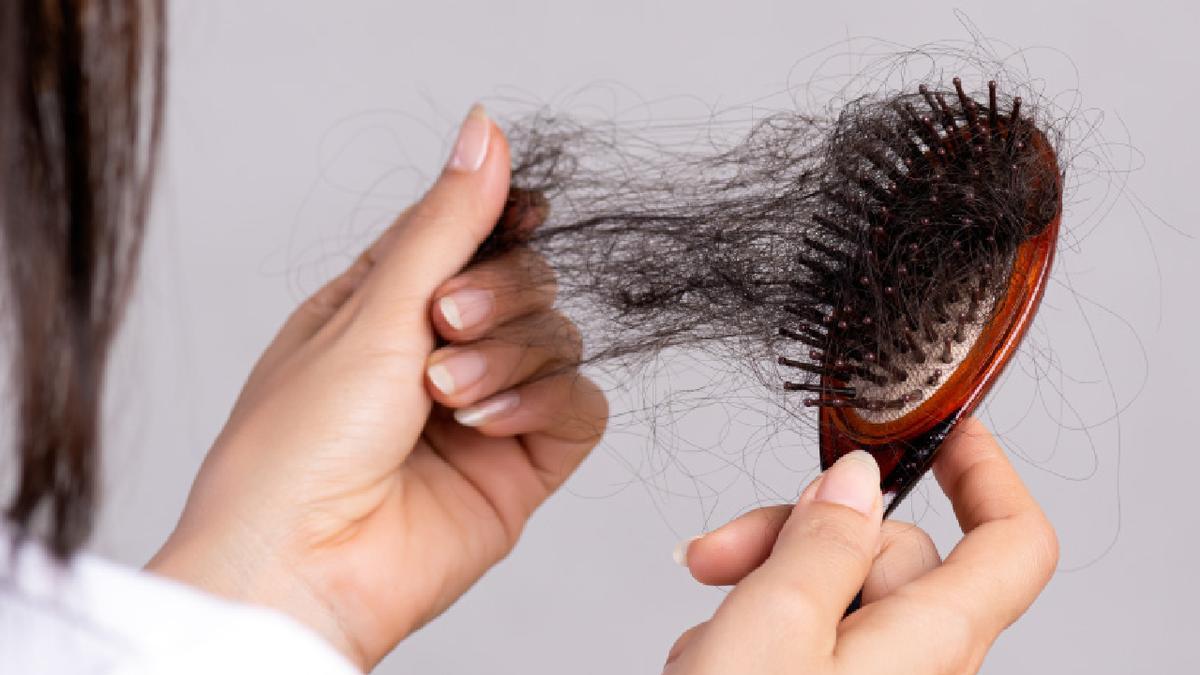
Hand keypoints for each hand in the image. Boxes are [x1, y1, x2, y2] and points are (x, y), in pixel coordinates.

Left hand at [147, 106, 606, 669]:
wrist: (302, 564)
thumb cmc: (298, 444)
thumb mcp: (373, 310)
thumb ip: (447, 224)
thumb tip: (483, 129)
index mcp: (386, 305)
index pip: (469, 235)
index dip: (501, 218)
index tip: (522, 210)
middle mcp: (439, 352)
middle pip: (526, 283)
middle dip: (498, 294)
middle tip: (443, 321)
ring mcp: (484, 410)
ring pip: (557, 340)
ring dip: (509, 356)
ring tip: (446, 394)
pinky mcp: (521, 466)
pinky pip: (577, 408)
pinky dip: (542, 403)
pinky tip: (486, 424)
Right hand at [666, 417, 1057, 673]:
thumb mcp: (773, 621)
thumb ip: (822, 540)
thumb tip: (855, 481)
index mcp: (931, 641)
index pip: (1014, 542)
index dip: (990, 475)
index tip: (944, 430)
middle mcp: (916, 666)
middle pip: (890, 552)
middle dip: (799, 532)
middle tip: (718, 552)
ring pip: (835, 589)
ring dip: (761, 583)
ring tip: (704, 624)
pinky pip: (805, 635)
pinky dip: (752, 628)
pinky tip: (708, 657)